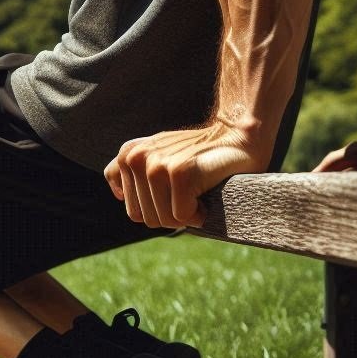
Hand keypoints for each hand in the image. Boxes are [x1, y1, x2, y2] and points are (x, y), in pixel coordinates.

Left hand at [104, 121, 267, 228]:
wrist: (239, 137)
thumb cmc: (201, 153)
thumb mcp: (158, 155)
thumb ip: (132, 170)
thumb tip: (116, 196)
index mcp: (128, 155)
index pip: (133, 211)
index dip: (160, 209)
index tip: (175, 190)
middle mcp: (136, 158)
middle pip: (146, 219)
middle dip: (172, 213)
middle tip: (191, 189)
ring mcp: (156, 165)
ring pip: (165, 220)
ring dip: (187, 213)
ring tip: (198, 186)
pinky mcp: (178, 172)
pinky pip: (183, 217)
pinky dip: (200, 213)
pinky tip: (207, 190)